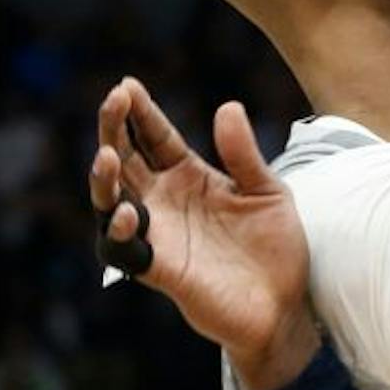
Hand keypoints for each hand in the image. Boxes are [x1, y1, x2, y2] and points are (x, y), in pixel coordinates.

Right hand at [90, 78, 316, 389]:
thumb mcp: (269, 192)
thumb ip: (244, 155)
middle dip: (114, 130)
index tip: (127, 84)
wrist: (286, 305)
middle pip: (125, 159)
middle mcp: (165, 201)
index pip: (155, 136)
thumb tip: (228, 107)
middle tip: (114, 101)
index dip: (139, 111)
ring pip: (111, 201)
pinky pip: (124, 249)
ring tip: (106, 155)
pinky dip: (117, 231)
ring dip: (104, 179)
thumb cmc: (275, 247)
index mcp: (189, 176)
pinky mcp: (159, 269)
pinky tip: (126, 212)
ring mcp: (158, 234)